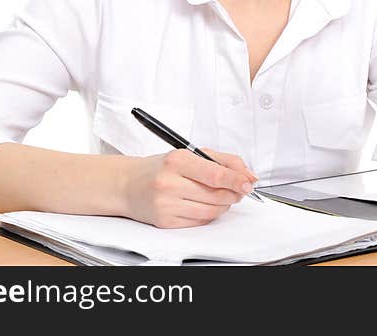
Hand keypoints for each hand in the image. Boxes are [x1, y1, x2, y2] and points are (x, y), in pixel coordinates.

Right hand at [124, 148, 257, 227]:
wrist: (127, 184)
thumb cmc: (161, 167)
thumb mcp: (190, 153)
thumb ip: (223, 161)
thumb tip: (248, 176)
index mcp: (177, 161)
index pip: (215, 174)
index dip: (237, 180)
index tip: (249, 183)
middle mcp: (169, 183)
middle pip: (217, 195)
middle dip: (234, 193)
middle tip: (238, 189)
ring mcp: (166, 204)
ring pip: (212, 211)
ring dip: (224, 204)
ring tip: (219, 195)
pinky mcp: (166, 222)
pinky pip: (200, 221)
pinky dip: (209, 214)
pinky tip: (203, 204)